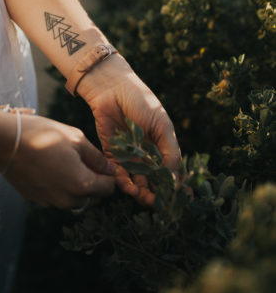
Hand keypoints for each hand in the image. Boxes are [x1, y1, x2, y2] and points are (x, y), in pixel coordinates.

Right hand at [0, 115, 115, 208]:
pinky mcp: (35, 200)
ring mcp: (49, 202)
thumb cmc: (42, 135)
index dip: (109, 175)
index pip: (108, 189)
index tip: (102, 163)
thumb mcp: (76, 138)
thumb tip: (111, 169)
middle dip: (94, 182)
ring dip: (75, 186)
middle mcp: (66, 199)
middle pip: (92, 197)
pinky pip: (55, 197)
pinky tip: (49, 167)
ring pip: (73, 199)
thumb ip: (97, 157)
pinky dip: (58, 187)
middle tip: (84, 160)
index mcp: (81, 184)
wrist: (4, 141)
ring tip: (65, 162)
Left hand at [77, 54, 181, 205]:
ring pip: (135, 180)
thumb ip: (169, 151)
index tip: (180, 201)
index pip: (169, 172)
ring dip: (139, 191)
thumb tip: (175, 178)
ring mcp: (129, 155)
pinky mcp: (111, 153)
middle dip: (155, 194)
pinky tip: (128, 186)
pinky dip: (123, 181)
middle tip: (157, 204)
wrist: (112, 88)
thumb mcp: (162, 125)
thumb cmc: (141, 102)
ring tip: (142, 197)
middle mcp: (145, 154)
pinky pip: (118, 172)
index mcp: (161, 146)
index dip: (174, 187)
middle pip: (152, 181)